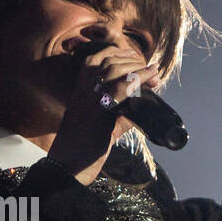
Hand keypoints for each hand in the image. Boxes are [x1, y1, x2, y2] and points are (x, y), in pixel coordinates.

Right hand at [49, 46, 158, 184]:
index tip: (132, 57)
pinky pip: (123, 86)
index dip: (116, 53)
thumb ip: (120, 113)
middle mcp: (82, 91)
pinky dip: (140, 78)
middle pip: (109, 61)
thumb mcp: (101, 126)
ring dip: (138, 68)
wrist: (68, 167)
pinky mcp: (100, 109)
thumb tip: (144, 105)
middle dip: (133, 61)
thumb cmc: (82, 150)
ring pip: (115, 69)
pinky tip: (152, 77)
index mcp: (78, 91)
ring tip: (153, 75)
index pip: (95, 59)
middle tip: (151, 70)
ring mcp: (90, 98)